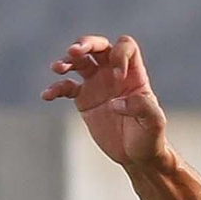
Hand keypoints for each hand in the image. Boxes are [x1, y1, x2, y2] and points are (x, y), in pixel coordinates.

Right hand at [42, 34, 170, 168]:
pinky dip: (55, 88)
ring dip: (67, 61)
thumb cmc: (150, 137)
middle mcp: (114, 74)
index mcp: (134, 74)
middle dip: (86, 44)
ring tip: (58, 68)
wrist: (137, 155)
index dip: (119, 55)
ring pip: (80, 62)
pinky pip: (66, 87)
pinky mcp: (84, 99)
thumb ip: (141, 108)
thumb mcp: (154, 123)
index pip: (126, 47)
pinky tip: (47, 95)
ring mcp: (97, 85)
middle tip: (74, 51)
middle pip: (99, 46)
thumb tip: (115, 102)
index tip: (117, 78)